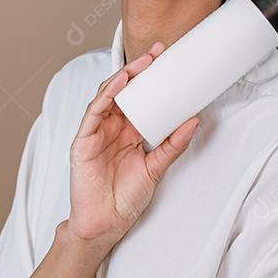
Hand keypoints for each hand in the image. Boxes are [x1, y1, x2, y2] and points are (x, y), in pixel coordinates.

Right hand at [66, 41, 200, 248]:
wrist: (105, 225)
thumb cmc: (125, 199)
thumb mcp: (156, 168)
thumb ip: (173, 145)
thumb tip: (193, 120)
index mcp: (129, 131)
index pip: (140, 98)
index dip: (152, 79)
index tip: (168, 62)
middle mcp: (112, 127)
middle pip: (124, 90)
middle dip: (140, 70)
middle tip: (158, 53)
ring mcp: (96, 131)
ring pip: (108, 95)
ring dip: (124, 76)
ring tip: (143, 63)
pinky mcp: (83, 139)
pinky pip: (94, 111)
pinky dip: (106, 94)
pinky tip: (119, 82)